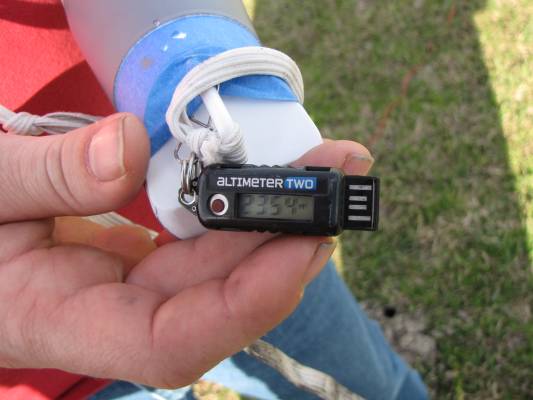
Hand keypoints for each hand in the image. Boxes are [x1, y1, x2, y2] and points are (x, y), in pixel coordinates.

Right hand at [0, 113, 373, 387]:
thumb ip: (47, 176)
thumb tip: (130, 148)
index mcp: (60, 320)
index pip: (170, 343)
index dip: (244, 306)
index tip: (303, 245)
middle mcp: (110, 313)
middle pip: (216, 297)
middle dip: (283, 241)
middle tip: (335, 178)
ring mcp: (129, 286)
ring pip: (217, 268)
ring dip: (272, 221)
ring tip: (319, 170)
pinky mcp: (139, 259)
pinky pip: (199, 243)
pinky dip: (234, 214)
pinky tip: (266, 184)